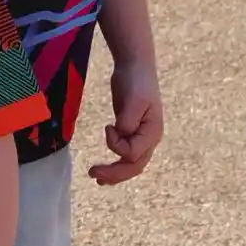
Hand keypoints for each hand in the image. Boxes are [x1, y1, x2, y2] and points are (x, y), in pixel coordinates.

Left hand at [91, 61, 163, 183]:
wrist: (135, 67)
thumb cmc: (135, 82)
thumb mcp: (133, 99)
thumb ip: (127, 120)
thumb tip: (121, 133)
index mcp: (152, 132)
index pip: (133, 153)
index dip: (116, 145)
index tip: (107, 126)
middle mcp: (150, 139)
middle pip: (134, 165)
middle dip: (115, 173)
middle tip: (92, 174)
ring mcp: (142, 137)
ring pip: (131, 164)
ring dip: (115, 173)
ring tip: (97, 178)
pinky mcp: (132, 133)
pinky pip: (126, 155)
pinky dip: (116, 162)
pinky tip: (104, 168)